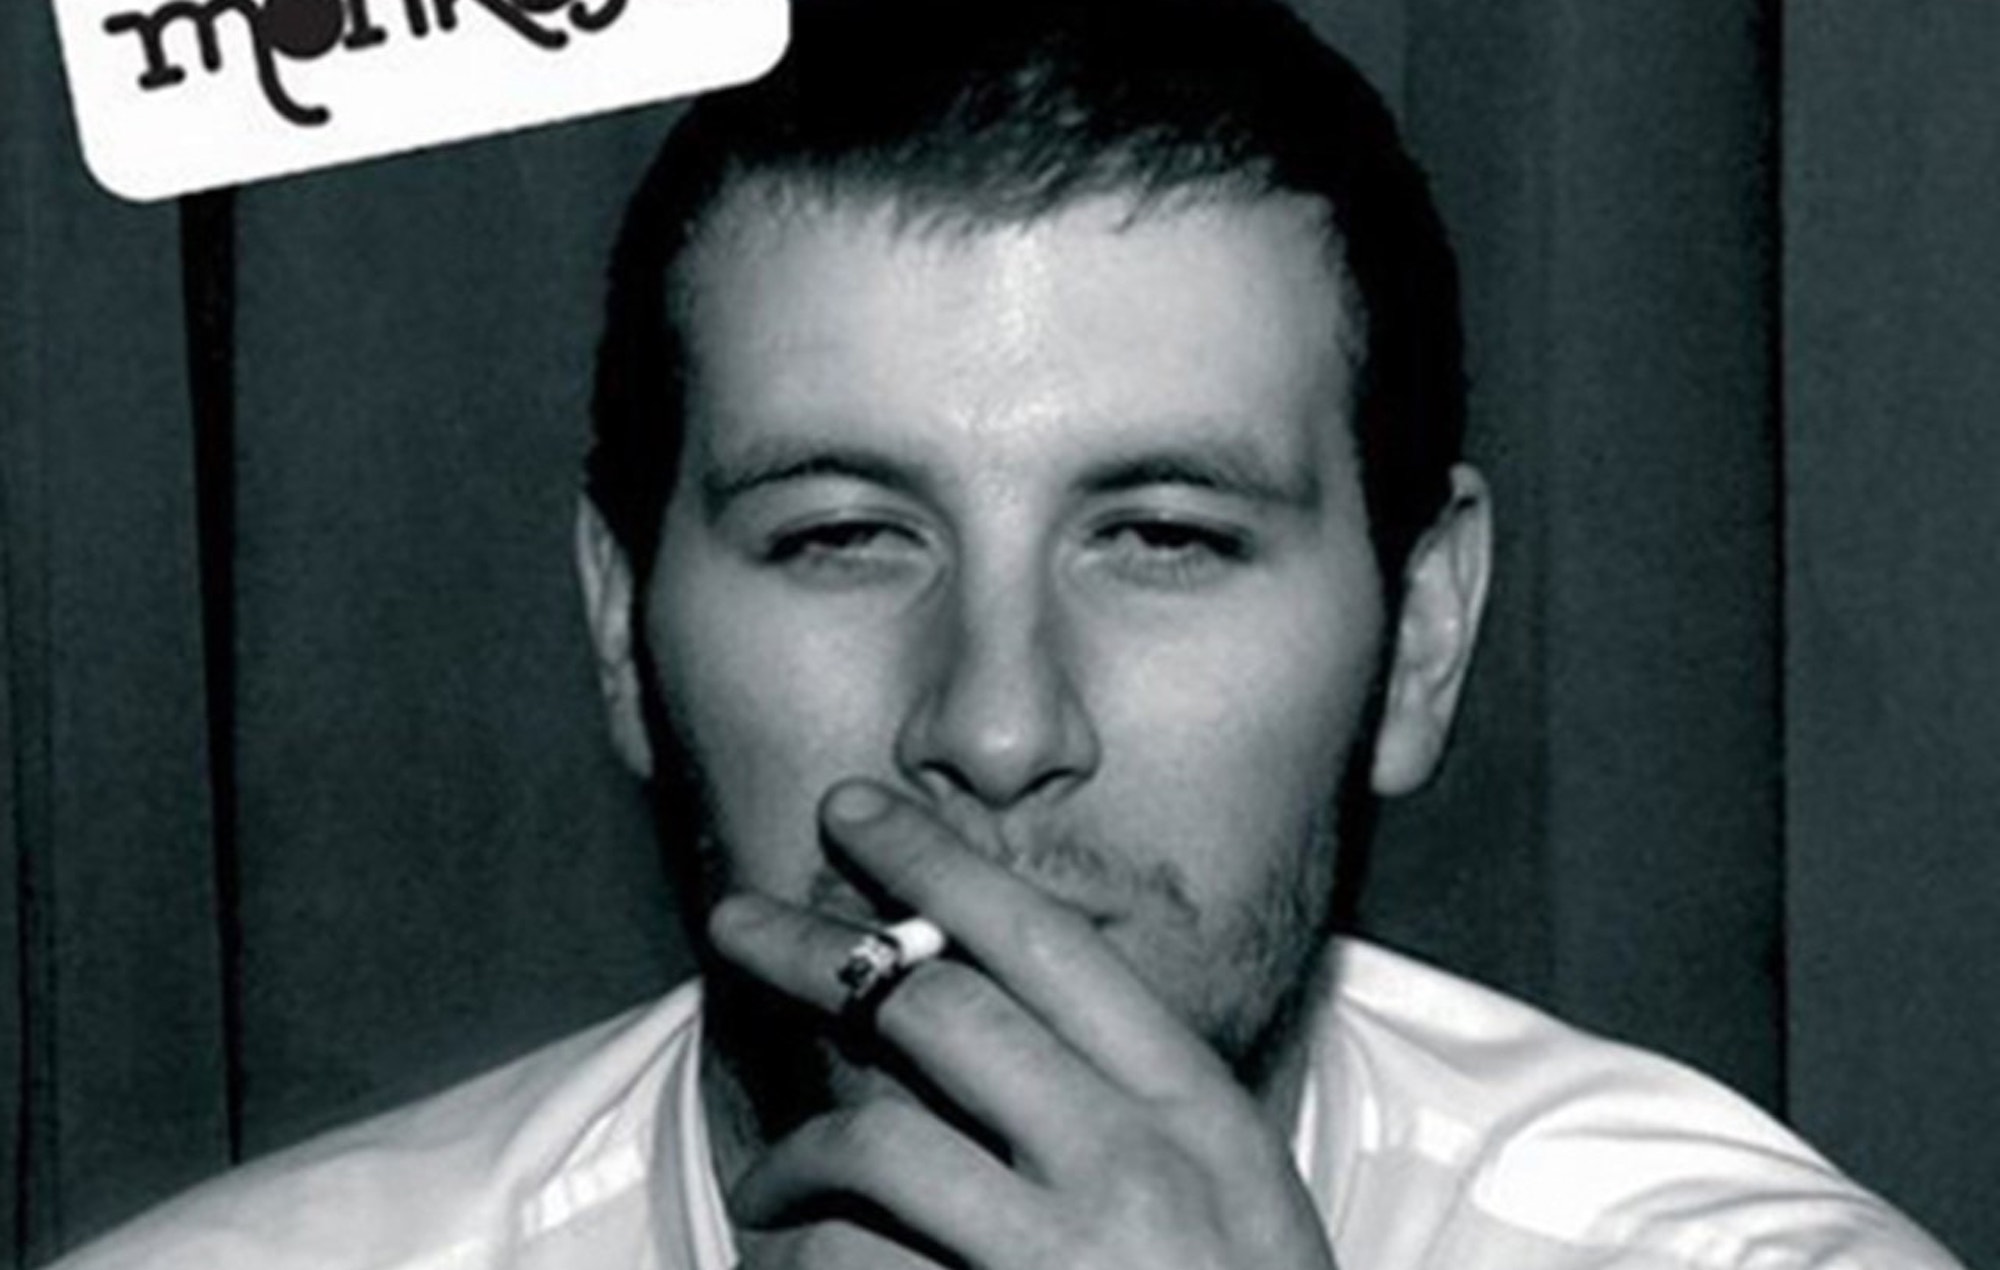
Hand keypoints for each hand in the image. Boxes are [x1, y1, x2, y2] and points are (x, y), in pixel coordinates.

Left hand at [707, 781, 1340, 1269]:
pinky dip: (802, 1240)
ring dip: (793, 1146)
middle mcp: (1143, 1160)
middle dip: (822, 947)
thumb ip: (1135, 1115)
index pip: (1055, 948)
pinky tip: (781, 1247)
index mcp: (1202, 1111)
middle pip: (944, 1007)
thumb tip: (991, 1023)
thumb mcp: (1233, 1209)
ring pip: (880, 1132)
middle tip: (740, 915)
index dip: (944, 866)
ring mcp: (1075, 1250)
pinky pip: (863, 1246)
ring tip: (764, 1174)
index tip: (863, 815)